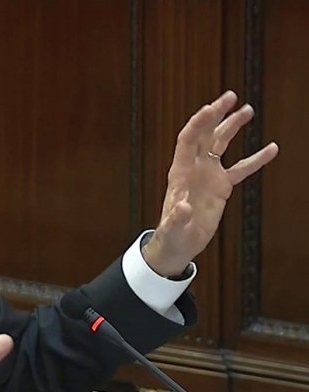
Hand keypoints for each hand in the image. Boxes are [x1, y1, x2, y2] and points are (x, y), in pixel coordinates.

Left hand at [143, 90, 278, 277]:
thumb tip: (183, 208)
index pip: (187, 141)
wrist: (178, 244)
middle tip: (230, 97)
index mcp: (180, 173)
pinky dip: (255, 160)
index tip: (211, 108)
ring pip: (221, 144)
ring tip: (247, 110)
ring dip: (232, 126)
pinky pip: (241, 169)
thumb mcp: (172, 228)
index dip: (198, 124)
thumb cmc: (171, 235)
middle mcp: (194, 169)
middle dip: (216, 115)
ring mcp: (208, 175)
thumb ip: (177, 218)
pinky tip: (271, 149)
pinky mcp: (221, 187)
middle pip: (205, 135)